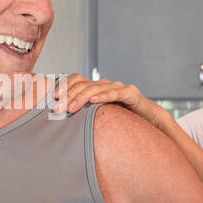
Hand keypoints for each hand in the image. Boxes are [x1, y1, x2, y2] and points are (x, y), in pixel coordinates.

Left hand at [52, 73, 166, 126]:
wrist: (150, 122)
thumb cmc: (121, 121)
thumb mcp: (97, 118)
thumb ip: (82, 117)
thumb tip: (60, 122)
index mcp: (96, 88)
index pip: (76, 80)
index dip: (63, 87)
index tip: (52, 99)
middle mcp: (105, 85)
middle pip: (83, 85)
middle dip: (68, 96)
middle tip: (56, 108)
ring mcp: (118, 87)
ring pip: (96, 88)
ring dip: (81, 98)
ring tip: (70, 108)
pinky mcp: (131, 94)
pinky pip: (116, 93)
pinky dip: (105, 96)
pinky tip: (94, 101)